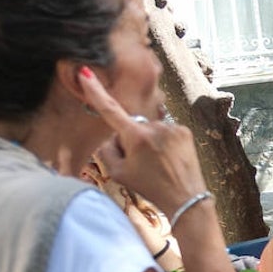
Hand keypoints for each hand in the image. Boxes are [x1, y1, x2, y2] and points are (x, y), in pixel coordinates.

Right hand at [79, 67, 206, 218]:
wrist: (186, 198)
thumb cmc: (150, 188)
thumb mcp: (118, 173)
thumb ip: (107, 150)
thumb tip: (112, 136)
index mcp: (135, 136)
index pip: (109, 109)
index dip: (95, 91)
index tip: (86, 73)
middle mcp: (154, 126)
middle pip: (131, 127)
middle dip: (131, 140)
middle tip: (141, 164)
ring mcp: (172, 127)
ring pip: (149, 130)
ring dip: (148, 142)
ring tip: (157, 164)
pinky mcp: (185, 131)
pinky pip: (165, 132)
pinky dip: (163, 143)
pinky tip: (169, 159)